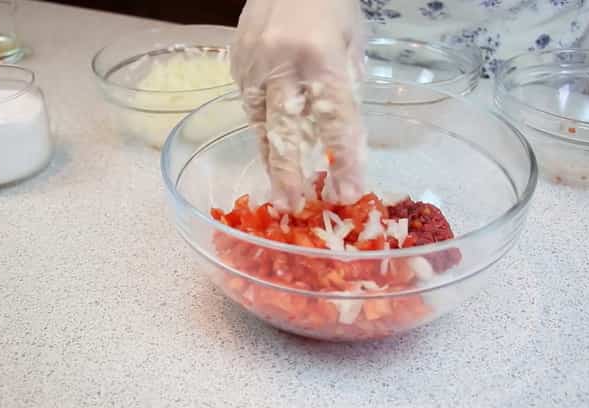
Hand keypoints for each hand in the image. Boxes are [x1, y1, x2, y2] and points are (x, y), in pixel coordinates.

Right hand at [231, 0, 366, 210]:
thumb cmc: (331, 2)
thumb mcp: (353, 41)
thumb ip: (345, 87)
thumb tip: (339, 135)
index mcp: (320, 56)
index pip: (335, 119)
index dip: (344, 158)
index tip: (349, 190)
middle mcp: (281, 63)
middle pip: (284, 130)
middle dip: (289, 173)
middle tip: (292, 206)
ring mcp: (252, 64)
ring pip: (259, 123)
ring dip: (271, 158)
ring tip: (279, 189)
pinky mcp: (235, 62)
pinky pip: (249, 104)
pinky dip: (262, 127)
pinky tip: (271, 145)